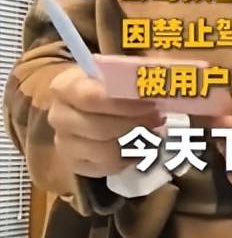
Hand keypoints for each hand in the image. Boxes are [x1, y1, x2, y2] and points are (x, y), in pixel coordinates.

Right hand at [48, 64, 163, 177]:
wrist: (89, 105)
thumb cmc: (110, 83)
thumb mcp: (121, 69)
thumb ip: (140, 71)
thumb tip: (167, 70)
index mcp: (66, 85)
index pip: (92, 98)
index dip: (125, 103)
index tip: (151, 103)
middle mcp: (58, 115)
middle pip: (99, 128)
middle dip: (134, 124)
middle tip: (158, 118)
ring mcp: (63, 143)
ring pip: (104, 151)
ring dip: (135, 143)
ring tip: (153, 130)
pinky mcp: (74, 164)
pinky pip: (105, 168)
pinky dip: (128, 159)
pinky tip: (141, 145)